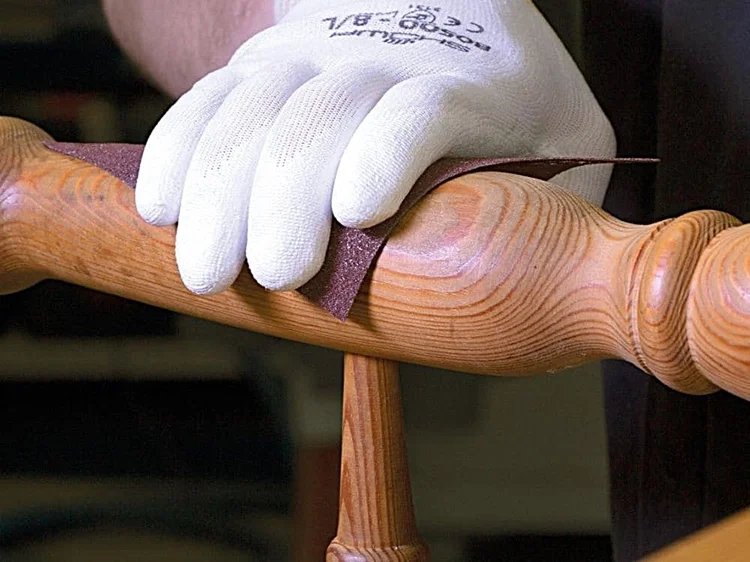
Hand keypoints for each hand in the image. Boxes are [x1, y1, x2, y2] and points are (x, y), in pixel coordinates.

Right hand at [136, 0, 615, 293]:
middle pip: (321, 114)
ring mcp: (309, 59)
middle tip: (270, 273)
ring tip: (205, 268)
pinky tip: (159, 209)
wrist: (438, 13)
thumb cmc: (509, 101)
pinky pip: (206, 102)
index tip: (358, 209)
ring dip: (217, 188)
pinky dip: (175, 152)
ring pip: (251, 110)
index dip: (388, 148)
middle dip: (286, 194)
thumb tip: (541, 291)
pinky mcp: (260, 68)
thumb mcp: (565, 138)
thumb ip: (563, 201)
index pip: (423, 103)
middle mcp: (379, 62)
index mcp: (470, 83)